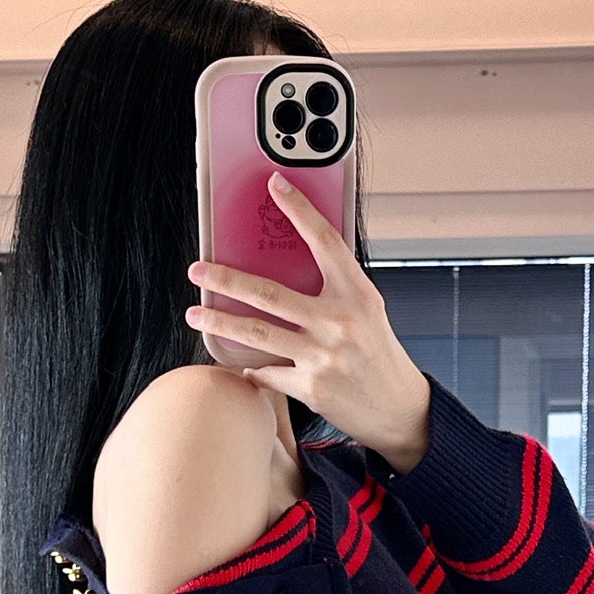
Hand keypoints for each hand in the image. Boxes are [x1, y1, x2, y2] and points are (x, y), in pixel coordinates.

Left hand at [184, 173, 431, 473]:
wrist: (399, 408)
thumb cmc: (377, 354)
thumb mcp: (366, 311)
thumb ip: (333, 289)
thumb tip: (283, 266)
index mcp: (357, 293)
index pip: (324, 241)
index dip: (299, 210)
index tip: (275, 185)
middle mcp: (340, 322)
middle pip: (269, 293)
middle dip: (225, 280)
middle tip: (197, 271)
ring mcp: (324, 356)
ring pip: (257, 333)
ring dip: (218, 323)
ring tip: (194, 315)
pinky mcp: (312, 388)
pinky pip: (268, 373)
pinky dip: (252, 369)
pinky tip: (242, 365)